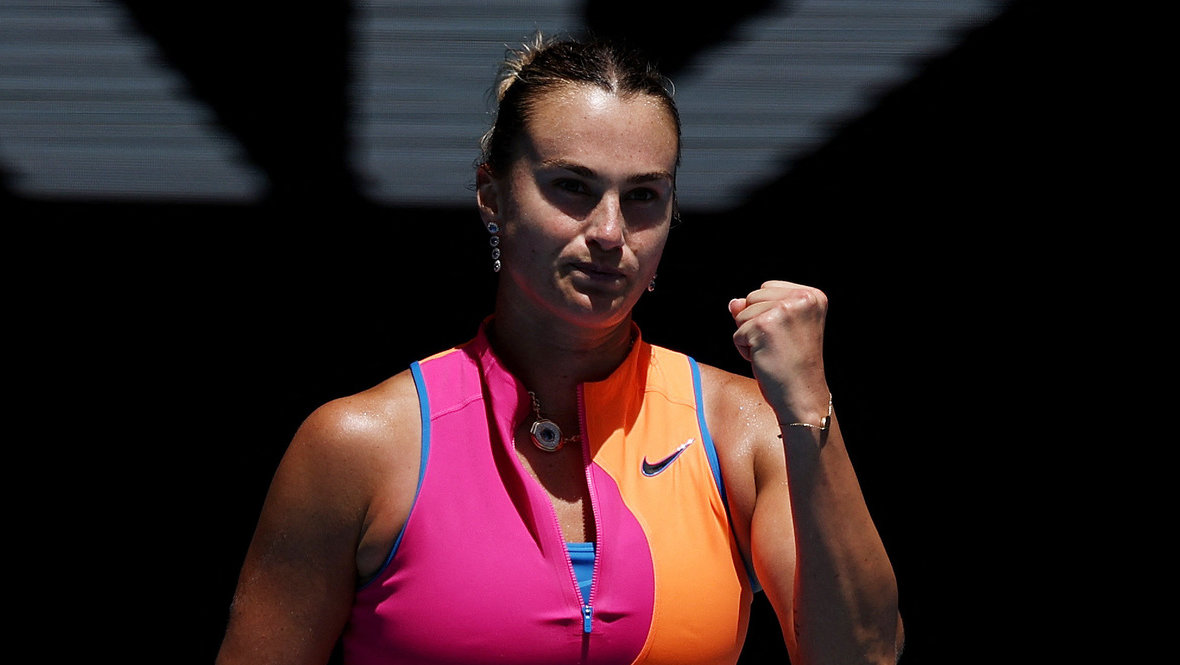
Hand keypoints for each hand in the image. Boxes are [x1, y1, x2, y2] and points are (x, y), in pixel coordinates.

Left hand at [728, 280, 830, 424]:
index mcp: (812, 296)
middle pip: (752, 297)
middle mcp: (802, 298)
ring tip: (773, 352)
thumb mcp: (779, 330)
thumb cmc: (792, 365)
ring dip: (749, 337)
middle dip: (756, 323)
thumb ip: (758, 309)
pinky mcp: (763, 325)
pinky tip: (766, 360)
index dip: (767, 314)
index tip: (788, 336)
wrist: (802, 396)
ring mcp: (783, 310)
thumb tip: (732, 302)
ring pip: (741, 314)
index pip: (766, 288)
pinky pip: (737, 333)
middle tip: (780, 346)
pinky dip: (745, 350)